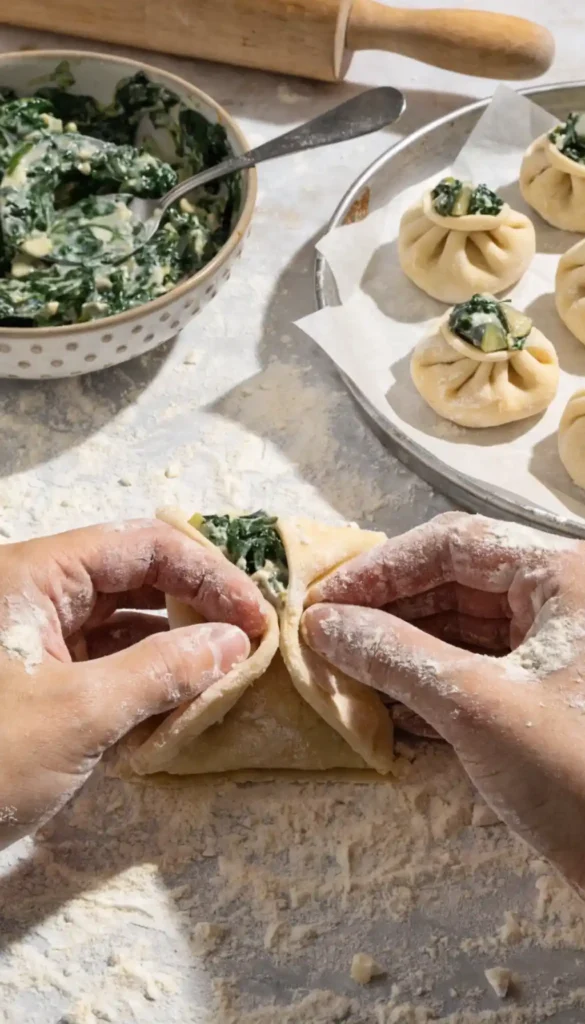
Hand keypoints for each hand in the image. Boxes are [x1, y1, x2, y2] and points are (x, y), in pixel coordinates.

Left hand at [0, 519, 266, 850]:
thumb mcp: (78, 713)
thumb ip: (162, 670)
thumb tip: (233, 643)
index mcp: (36, 574)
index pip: (141, 546)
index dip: (207, 574)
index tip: (255, 615)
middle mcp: (38, 594)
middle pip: (136, 577)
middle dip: (196, 605)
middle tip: (251, 639)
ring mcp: (38, 638)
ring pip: (125, 622)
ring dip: (177, 645)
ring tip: (229, 671)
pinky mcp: (40, 681)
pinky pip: (108, 662)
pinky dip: (148, 678)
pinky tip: (186, 700)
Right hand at [302, 511, 584, 892]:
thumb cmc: (573, 770)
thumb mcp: (475, 705)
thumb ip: (394, 655)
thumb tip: (322, 624)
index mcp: (562, 575)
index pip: (454, 545)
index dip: (381, 570)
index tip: (323, 601)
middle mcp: (563, 599)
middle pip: (457, 582)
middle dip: (388, 610)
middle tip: (327, 635)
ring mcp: (559, 647)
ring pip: (465, 627)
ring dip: (404, 647)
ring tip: (346, 667)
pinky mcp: (549, 695)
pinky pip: (479, 667)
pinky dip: (431, 680)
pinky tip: (387, 701)